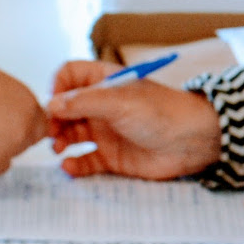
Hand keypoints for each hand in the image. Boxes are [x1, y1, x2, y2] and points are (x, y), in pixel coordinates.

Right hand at [46, 64, 221, 178]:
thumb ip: (83, 102)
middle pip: (65, 108)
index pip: (70, 76)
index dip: (58, 88)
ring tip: (59, 149)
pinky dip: (74, 164)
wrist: (193, 141)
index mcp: (105, 82)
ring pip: (71, 134)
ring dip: (60, 141)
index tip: (55, 104)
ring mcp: (106, 131)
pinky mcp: (112, 156)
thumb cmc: (162, 112)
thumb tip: (51, 105)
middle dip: (54, 119)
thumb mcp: (119, 101)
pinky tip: (70, 166)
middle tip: (50, 133)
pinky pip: (85, 160)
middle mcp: (102, 105)